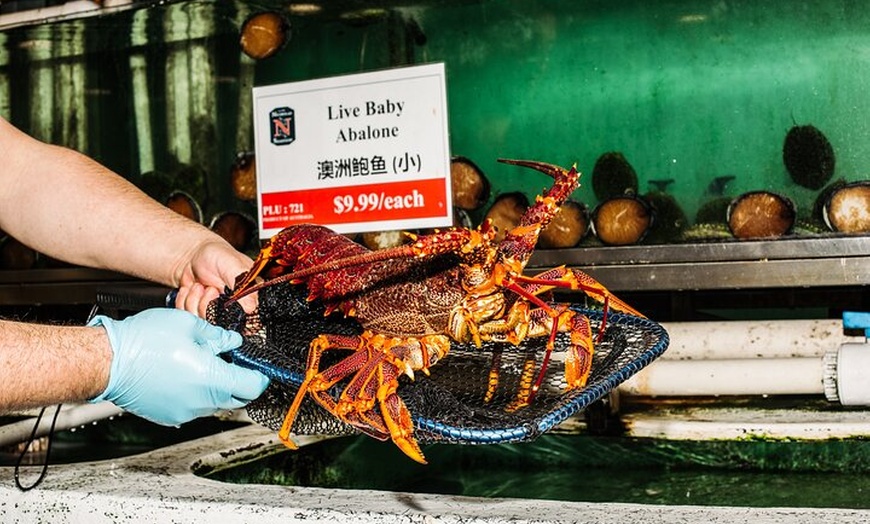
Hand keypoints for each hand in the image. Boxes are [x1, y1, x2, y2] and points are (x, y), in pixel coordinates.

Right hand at [88, 309, 268, 425]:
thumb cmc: (144, 342)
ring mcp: (184, 412)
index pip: (253, 387)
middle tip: (234, 360)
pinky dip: (197, 392)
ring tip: (204, 361)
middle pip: (236, 398)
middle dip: (241, 381)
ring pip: (214, 402)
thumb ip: (219, 337)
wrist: (108, 361)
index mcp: (212, 381)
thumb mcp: (191, 326)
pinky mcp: (169, 415)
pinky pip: (193, 406)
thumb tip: (233, 342)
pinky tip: (186, 372)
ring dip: (217, 385)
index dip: (261, 375)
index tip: (260, 366)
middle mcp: (200, 403)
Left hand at [174, 239, 254, 316]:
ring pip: (200, 323)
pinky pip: (187, 317)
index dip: (229, 314)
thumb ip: (242, 284)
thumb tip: (251, 307)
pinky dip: (184, 302)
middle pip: (218, 326)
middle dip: (206, 304)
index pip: (246, 322)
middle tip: (209, 287)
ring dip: (193, 300)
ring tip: (199, 286)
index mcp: (249, 299)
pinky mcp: (198, 314)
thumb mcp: (232, 264)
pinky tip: (191, 290)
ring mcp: (214, 314)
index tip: (218, 297)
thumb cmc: (218, 255)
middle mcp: (233, 310)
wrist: (194, 255)